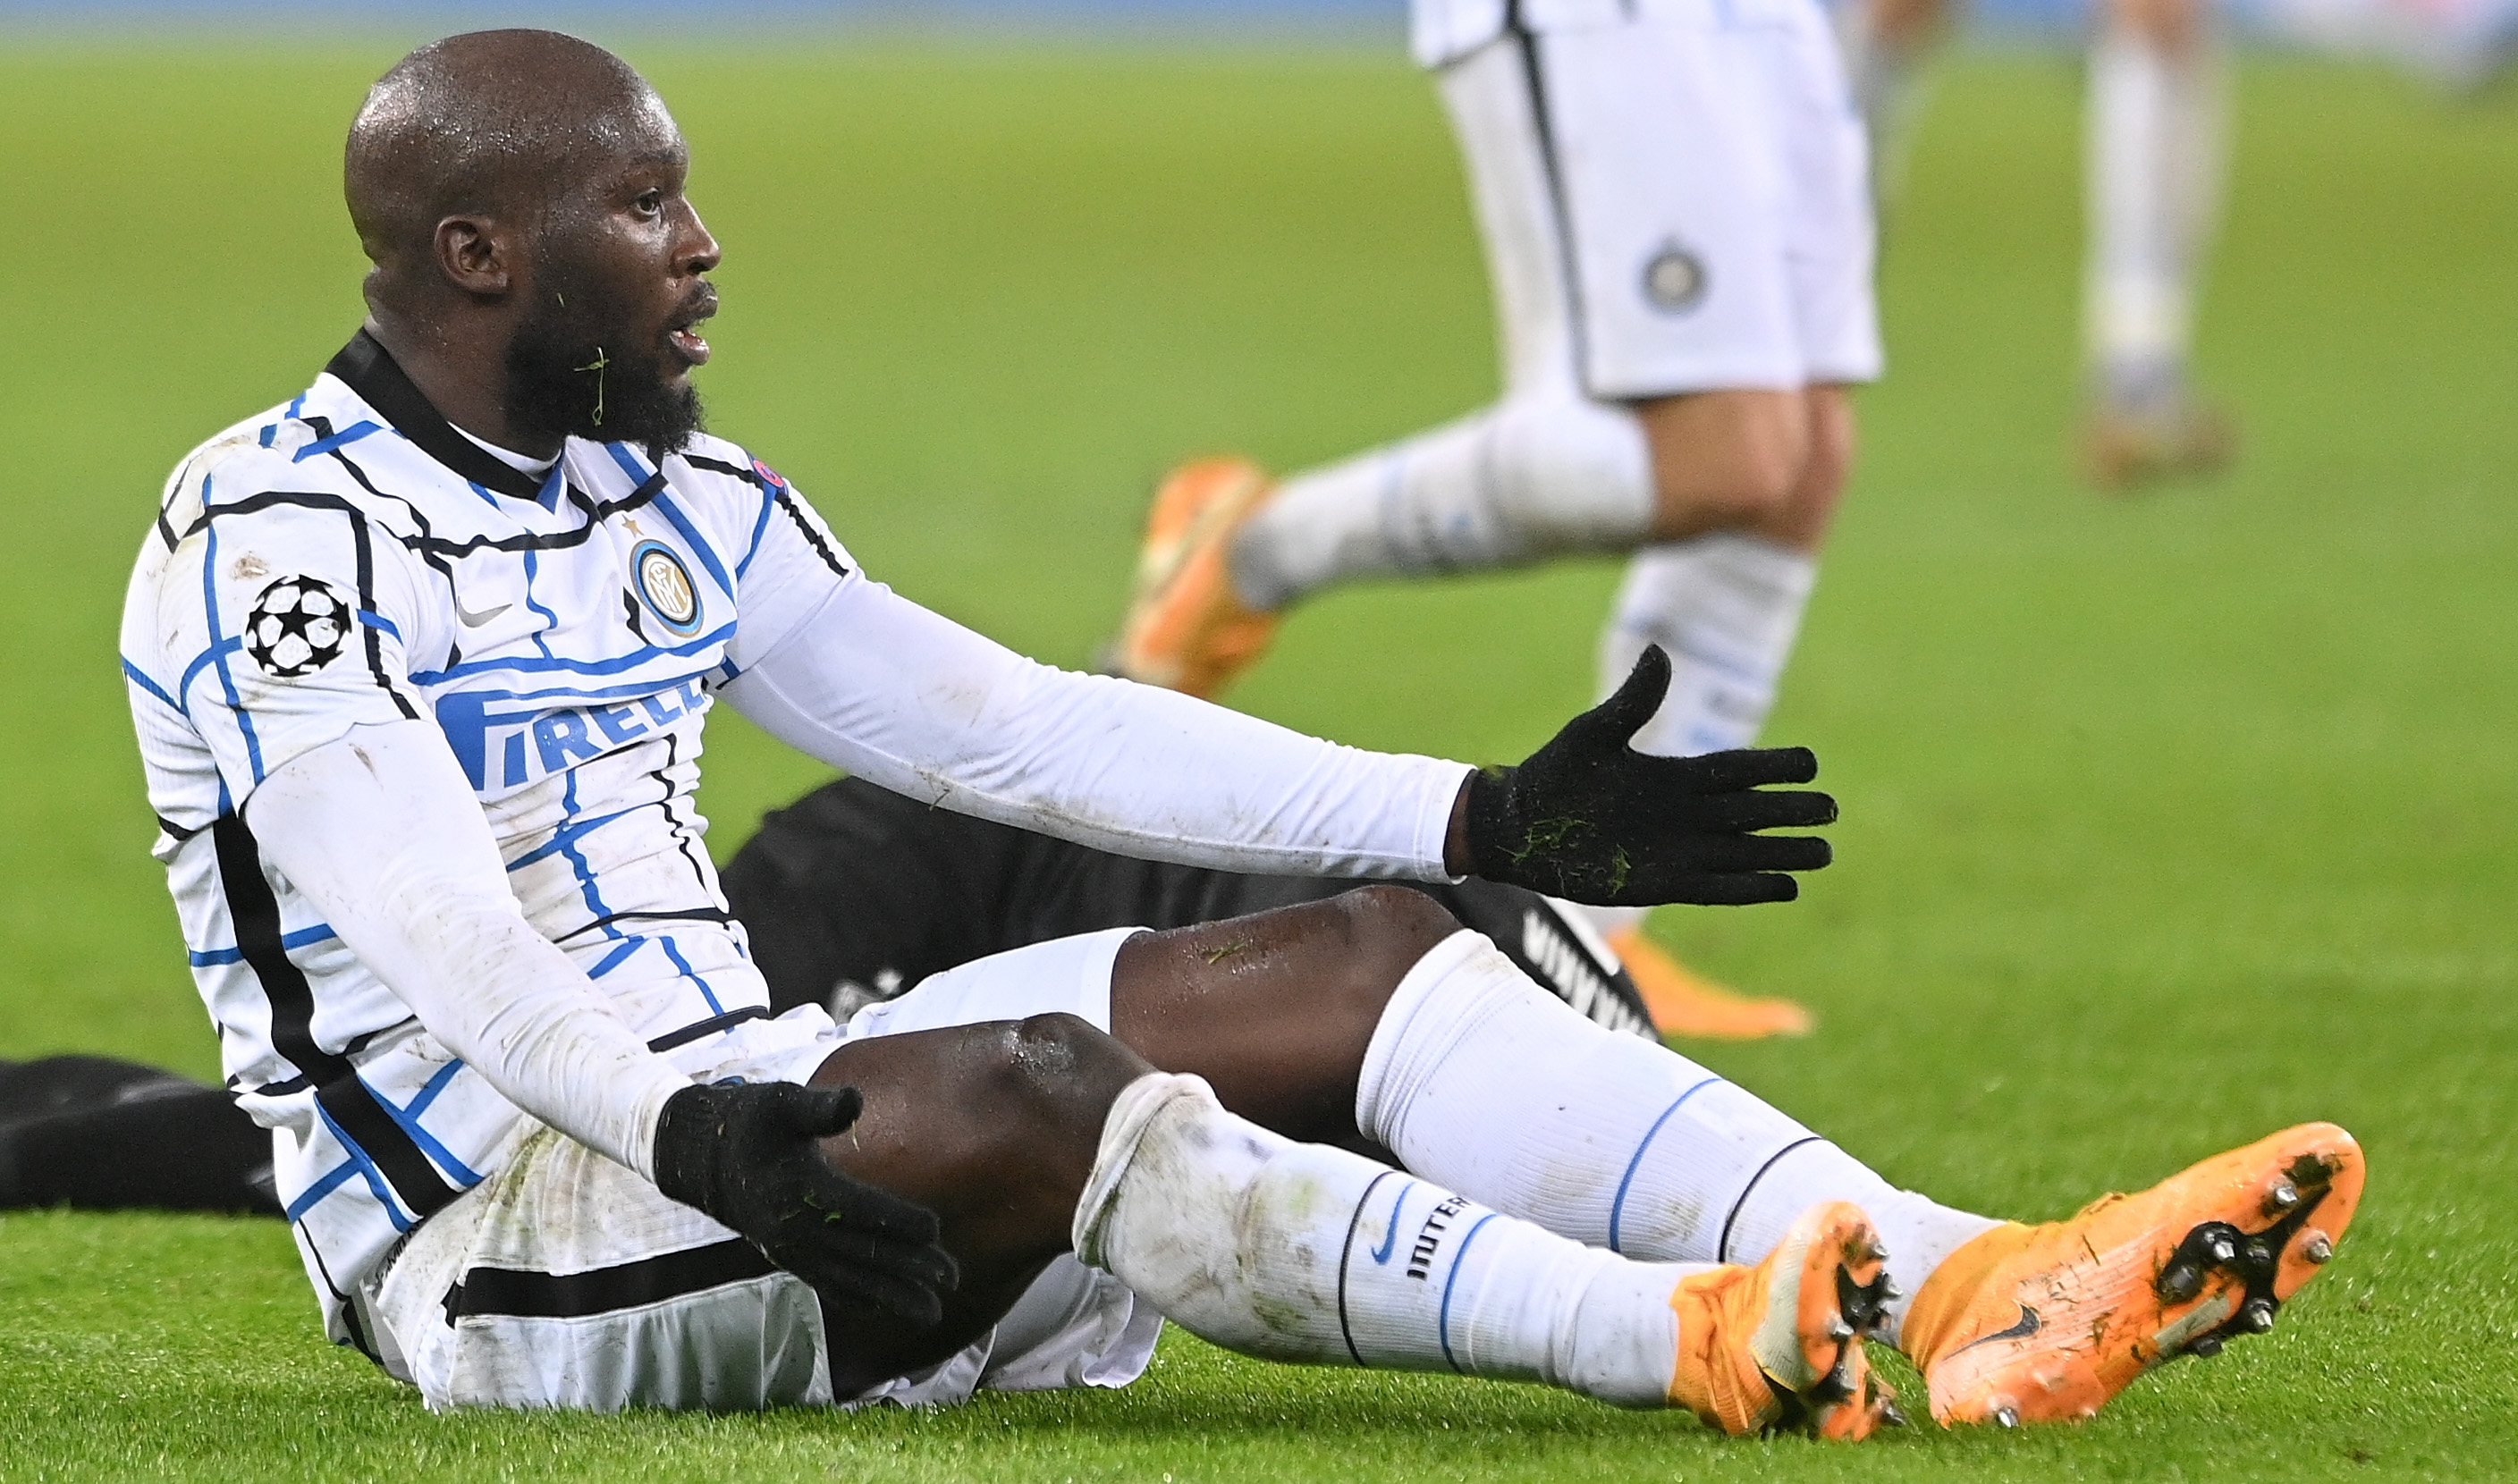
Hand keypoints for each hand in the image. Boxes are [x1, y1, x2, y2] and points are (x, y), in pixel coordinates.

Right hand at [652, 1080, 958, 1326]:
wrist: (702, 1159)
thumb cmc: (752, 1122)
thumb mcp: (782, 1102)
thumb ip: (819, 1107)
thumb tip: (855, 1100)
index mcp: (801, 1188)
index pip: (859, 1210)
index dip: (897, 1221)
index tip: (936, 1231)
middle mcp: (797, 1227)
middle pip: (862, 1252)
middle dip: (909, 1268)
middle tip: (952, 1279)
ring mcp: (792, 1249)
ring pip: (850, 1279)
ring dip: (892, 1296)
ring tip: (933, 1314)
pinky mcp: (790, 1257)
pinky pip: (828, 1284)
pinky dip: (858, 1299)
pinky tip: (887, 1310)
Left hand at [1460, 646, 1835, 905]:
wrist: (1517, 828)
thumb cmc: (1553, 774)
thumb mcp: (1594, 733)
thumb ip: (1633, 701)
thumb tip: (1660, 652)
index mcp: (1674, 775)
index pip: (1737, 770)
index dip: (1774, 768)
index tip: (1811, 764)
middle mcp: (1684, 813)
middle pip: (1752, 812)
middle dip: (1792, 811)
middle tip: (1831, 809)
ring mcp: (1677, 850)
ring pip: (1744, 852)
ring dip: (1782, 853)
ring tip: (1824, 853)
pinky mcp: (1662, 884)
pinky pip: (1717, 887)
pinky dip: (1750, 888)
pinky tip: (1785, 888)